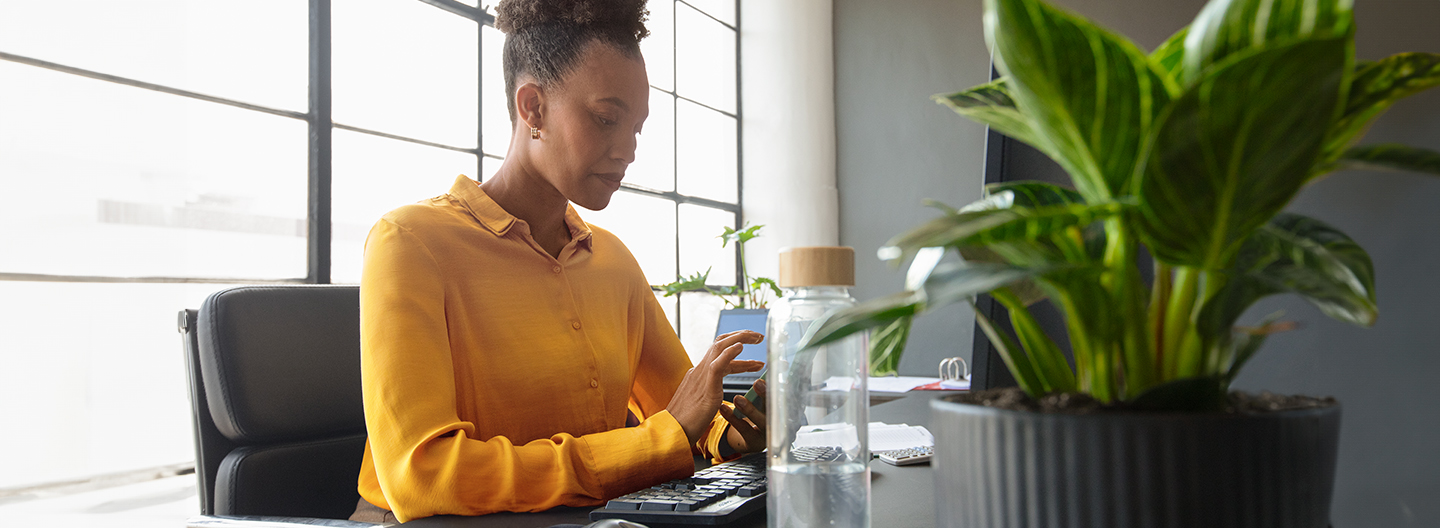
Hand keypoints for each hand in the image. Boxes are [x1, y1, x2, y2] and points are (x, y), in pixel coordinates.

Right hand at [666, 330, 764, 445]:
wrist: (672, 432)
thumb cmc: (685, 423)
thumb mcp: (700, 403)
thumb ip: (708, 394)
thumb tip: (715, 396)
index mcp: (698, 375)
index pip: (719, 355)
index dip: (735, 349)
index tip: (750, 349)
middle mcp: (699, 371)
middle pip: (720, 344)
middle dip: (740, 336)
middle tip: (759, 337)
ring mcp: (701, 377)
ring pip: (719, 348)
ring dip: (740, 339)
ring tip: (758, 337)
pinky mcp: (705, 387)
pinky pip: (717, 365)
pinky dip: (729, 354)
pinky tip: (740, 347)